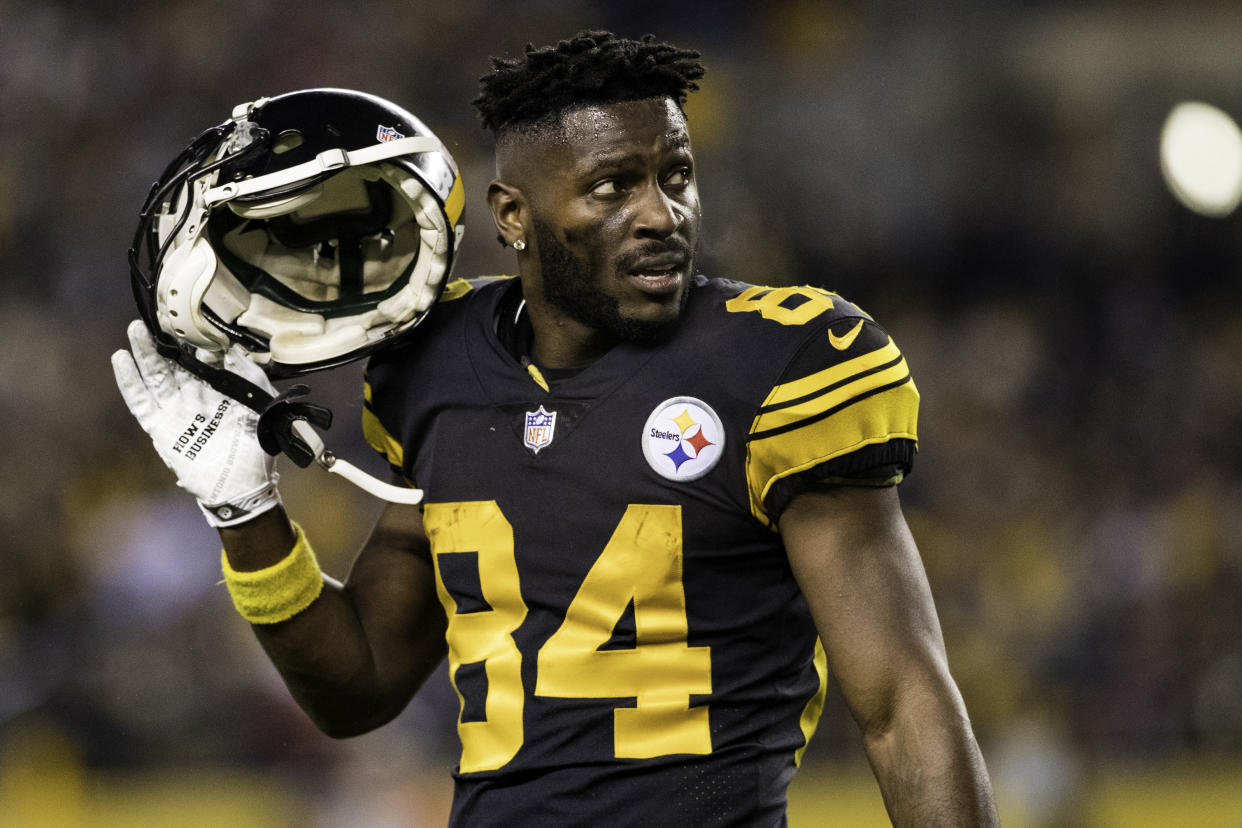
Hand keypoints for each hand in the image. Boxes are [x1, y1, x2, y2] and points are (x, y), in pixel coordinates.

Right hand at [112, 320, 280, 526]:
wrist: (243, 482)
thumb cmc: (256, 444)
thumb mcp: (261, 403)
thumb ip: (249, 374)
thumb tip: (232, 347)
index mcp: (218, 389)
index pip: (201, 357)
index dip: (194, 339)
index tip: (188, 318)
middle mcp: (194, 396)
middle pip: (174, 362)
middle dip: (165, 340)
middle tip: (157, 317)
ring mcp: (175, 411)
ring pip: (156, 376)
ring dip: (145, 353)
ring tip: (136, 329)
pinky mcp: (161, 428)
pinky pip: (141, 401)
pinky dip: (130, 381)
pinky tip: (121, 359)